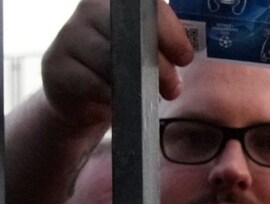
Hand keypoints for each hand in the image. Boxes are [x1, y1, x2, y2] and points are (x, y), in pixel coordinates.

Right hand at [41, 0, 192, 130]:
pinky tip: (119, 101)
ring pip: (109, 59)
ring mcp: (68, 36)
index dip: (169, 31)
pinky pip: (91, 82)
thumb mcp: (145, 52)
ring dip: (135, 83)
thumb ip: (163, 44)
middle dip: (158, 64)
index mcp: (115, 2)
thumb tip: (187, 54)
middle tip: (172, 88)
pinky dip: (111, 96)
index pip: (146, 5)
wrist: (80, 97)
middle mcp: (89, 10)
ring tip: (147, 97)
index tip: (185, 58)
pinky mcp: (55, 65)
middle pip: (129, 33)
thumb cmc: (123, 70)